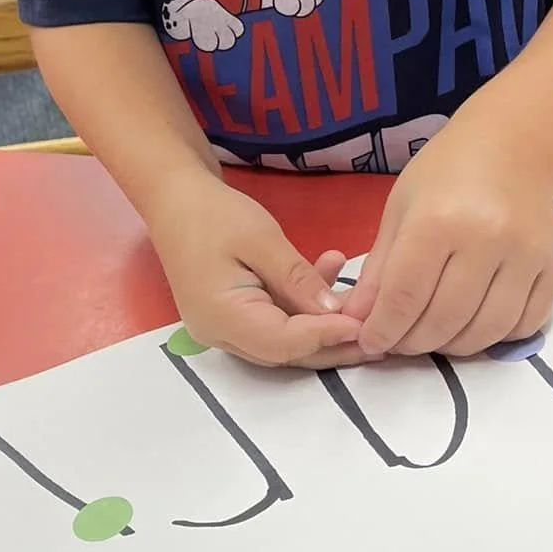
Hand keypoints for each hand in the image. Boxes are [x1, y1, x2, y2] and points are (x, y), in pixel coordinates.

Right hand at [149, 171, 364, 368]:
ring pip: (284, 341)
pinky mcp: (232, 318)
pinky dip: (303, 307)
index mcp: (221, 316)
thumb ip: (297, 279)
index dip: (326, 336)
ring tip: (362, 305)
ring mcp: (224, 329)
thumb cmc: (213, 214)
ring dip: (322, 324)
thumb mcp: (261, 238)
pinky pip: (275, 322)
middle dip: (333, 345)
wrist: (175, 199)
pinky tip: (329, 272)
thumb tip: (336, 313)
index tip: (365, 324)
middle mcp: (220, 334)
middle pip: (285, 353)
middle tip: (377, 333)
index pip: (283, 342)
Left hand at [342, 123, 552, 357]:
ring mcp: (525, 255)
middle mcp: (486, 239)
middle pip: (444, 320)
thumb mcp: (400, 211)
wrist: (512, 148)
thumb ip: (379, 270)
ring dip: (453, 347)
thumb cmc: (445, 175)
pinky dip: (496, 338)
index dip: (383, 330)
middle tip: (400, 342)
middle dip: (414, 343)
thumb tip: (358, 320)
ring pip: (486, 331)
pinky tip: (474, 324)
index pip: (405, 296)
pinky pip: (524, 325)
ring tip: (434, 336)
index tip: (371, 343)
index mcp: (437, 221)